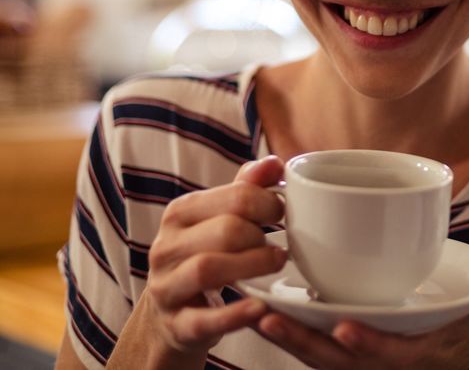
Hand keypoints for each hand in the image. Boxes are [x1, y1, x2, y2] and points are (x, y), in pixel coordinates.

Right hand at [139, 155, 287, 357]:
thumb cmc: (207, 255)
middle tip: (283, 247)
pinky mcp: (175, 325)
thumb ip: (246, 189)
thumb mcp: (220, 219)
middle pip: (225, 231)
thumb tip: (274, 163)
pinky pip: (203, 320)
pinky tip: (259, 307)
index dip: (269, 203)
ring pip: (207, 269)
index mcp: (180, 213)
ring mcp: (166, 287)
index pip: (235, 197)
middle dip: (262, 236)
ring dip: (253, 266)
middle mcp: (167, 246)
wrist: (173, 314)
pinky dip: (234, 315)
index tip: (284, 214)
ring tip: (277, 265)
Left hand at [256, 281, 468, 369]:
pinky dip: (289, 335)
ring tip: (257, 314)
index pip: (392, 353)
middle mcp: (382, 359)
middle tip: (272, 317)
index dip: (370, 343)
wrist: (452, 351)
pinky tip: (262, 313)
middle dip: (305, 342)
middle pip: (338, 359)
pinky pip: (313, 349)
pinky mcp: (344, 350)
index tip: (346, 327)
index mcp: (416, 348)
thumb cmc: (462, 322)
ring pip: (318, 357)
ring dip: (287, 340)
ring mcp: (361, 358)